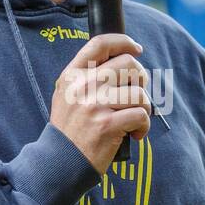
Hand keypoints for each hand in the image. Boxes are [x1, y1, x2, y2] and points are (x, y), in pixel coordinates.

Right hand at [51, 33, 152, 174]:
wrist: (60, 162)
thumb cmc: (71, 129)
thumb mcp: (68, 96)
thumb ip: (89, 77)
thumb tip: (127, 61)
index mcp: (72, 75)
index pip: (100, 43)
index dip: (124, 42)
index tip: (136, 49)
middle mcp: (82, 86)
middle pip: (129, 64)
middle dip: (140, 79)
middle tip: (136, 95)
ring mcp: (94, 105)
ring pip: (139, 92)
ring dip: (144, 107)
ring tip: (134, 119)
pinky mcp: (107, 125)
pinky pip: (141, 114)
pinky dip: (143, 126)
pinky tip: (134, 134)